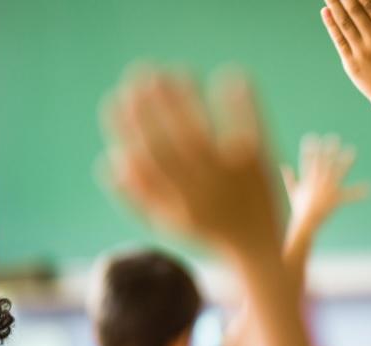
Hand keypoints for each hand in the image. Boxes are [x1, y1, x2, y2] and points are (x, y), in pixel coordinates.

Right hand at [102, 69, 281, 256]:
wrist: (262, 251)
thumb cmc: (210, 233)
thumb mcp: (170, 223)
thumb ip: (138, 196)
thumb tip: (108, 161)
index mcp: (178, 201)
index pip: (147, 158)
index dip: (128, 127)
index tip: (116, 98)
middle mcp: (204, 189)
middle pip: (173, 141)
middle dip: (154, 105)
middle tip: (141, 71)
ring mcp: (234, 178)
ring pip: (204, 133)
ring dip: (189, 98)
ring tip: (177, 69)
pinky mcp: (262, 167)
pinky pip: (251, 129)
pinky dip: (241, 102)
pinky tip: (231, 74)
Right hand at [282, 134, 368, 232]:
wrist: (305, 221)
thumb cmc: (298, 208)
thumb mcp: (293, 191)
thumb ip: (289, 178)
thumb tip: (283, 166)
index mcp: (308, 179)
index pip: (308, 160)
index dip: (310, 148)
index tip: (312, 137)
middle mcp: (318, 182)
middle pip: (325, 162)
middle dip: (329, 150)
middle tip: (334, 137)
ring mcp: (328, 189)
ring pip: (338, 172)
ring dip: (345, 161)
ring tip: (352, 151)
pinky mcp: (335, 199)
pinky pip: (349, 195)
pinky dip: (359, 192)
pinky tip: (369, 188)